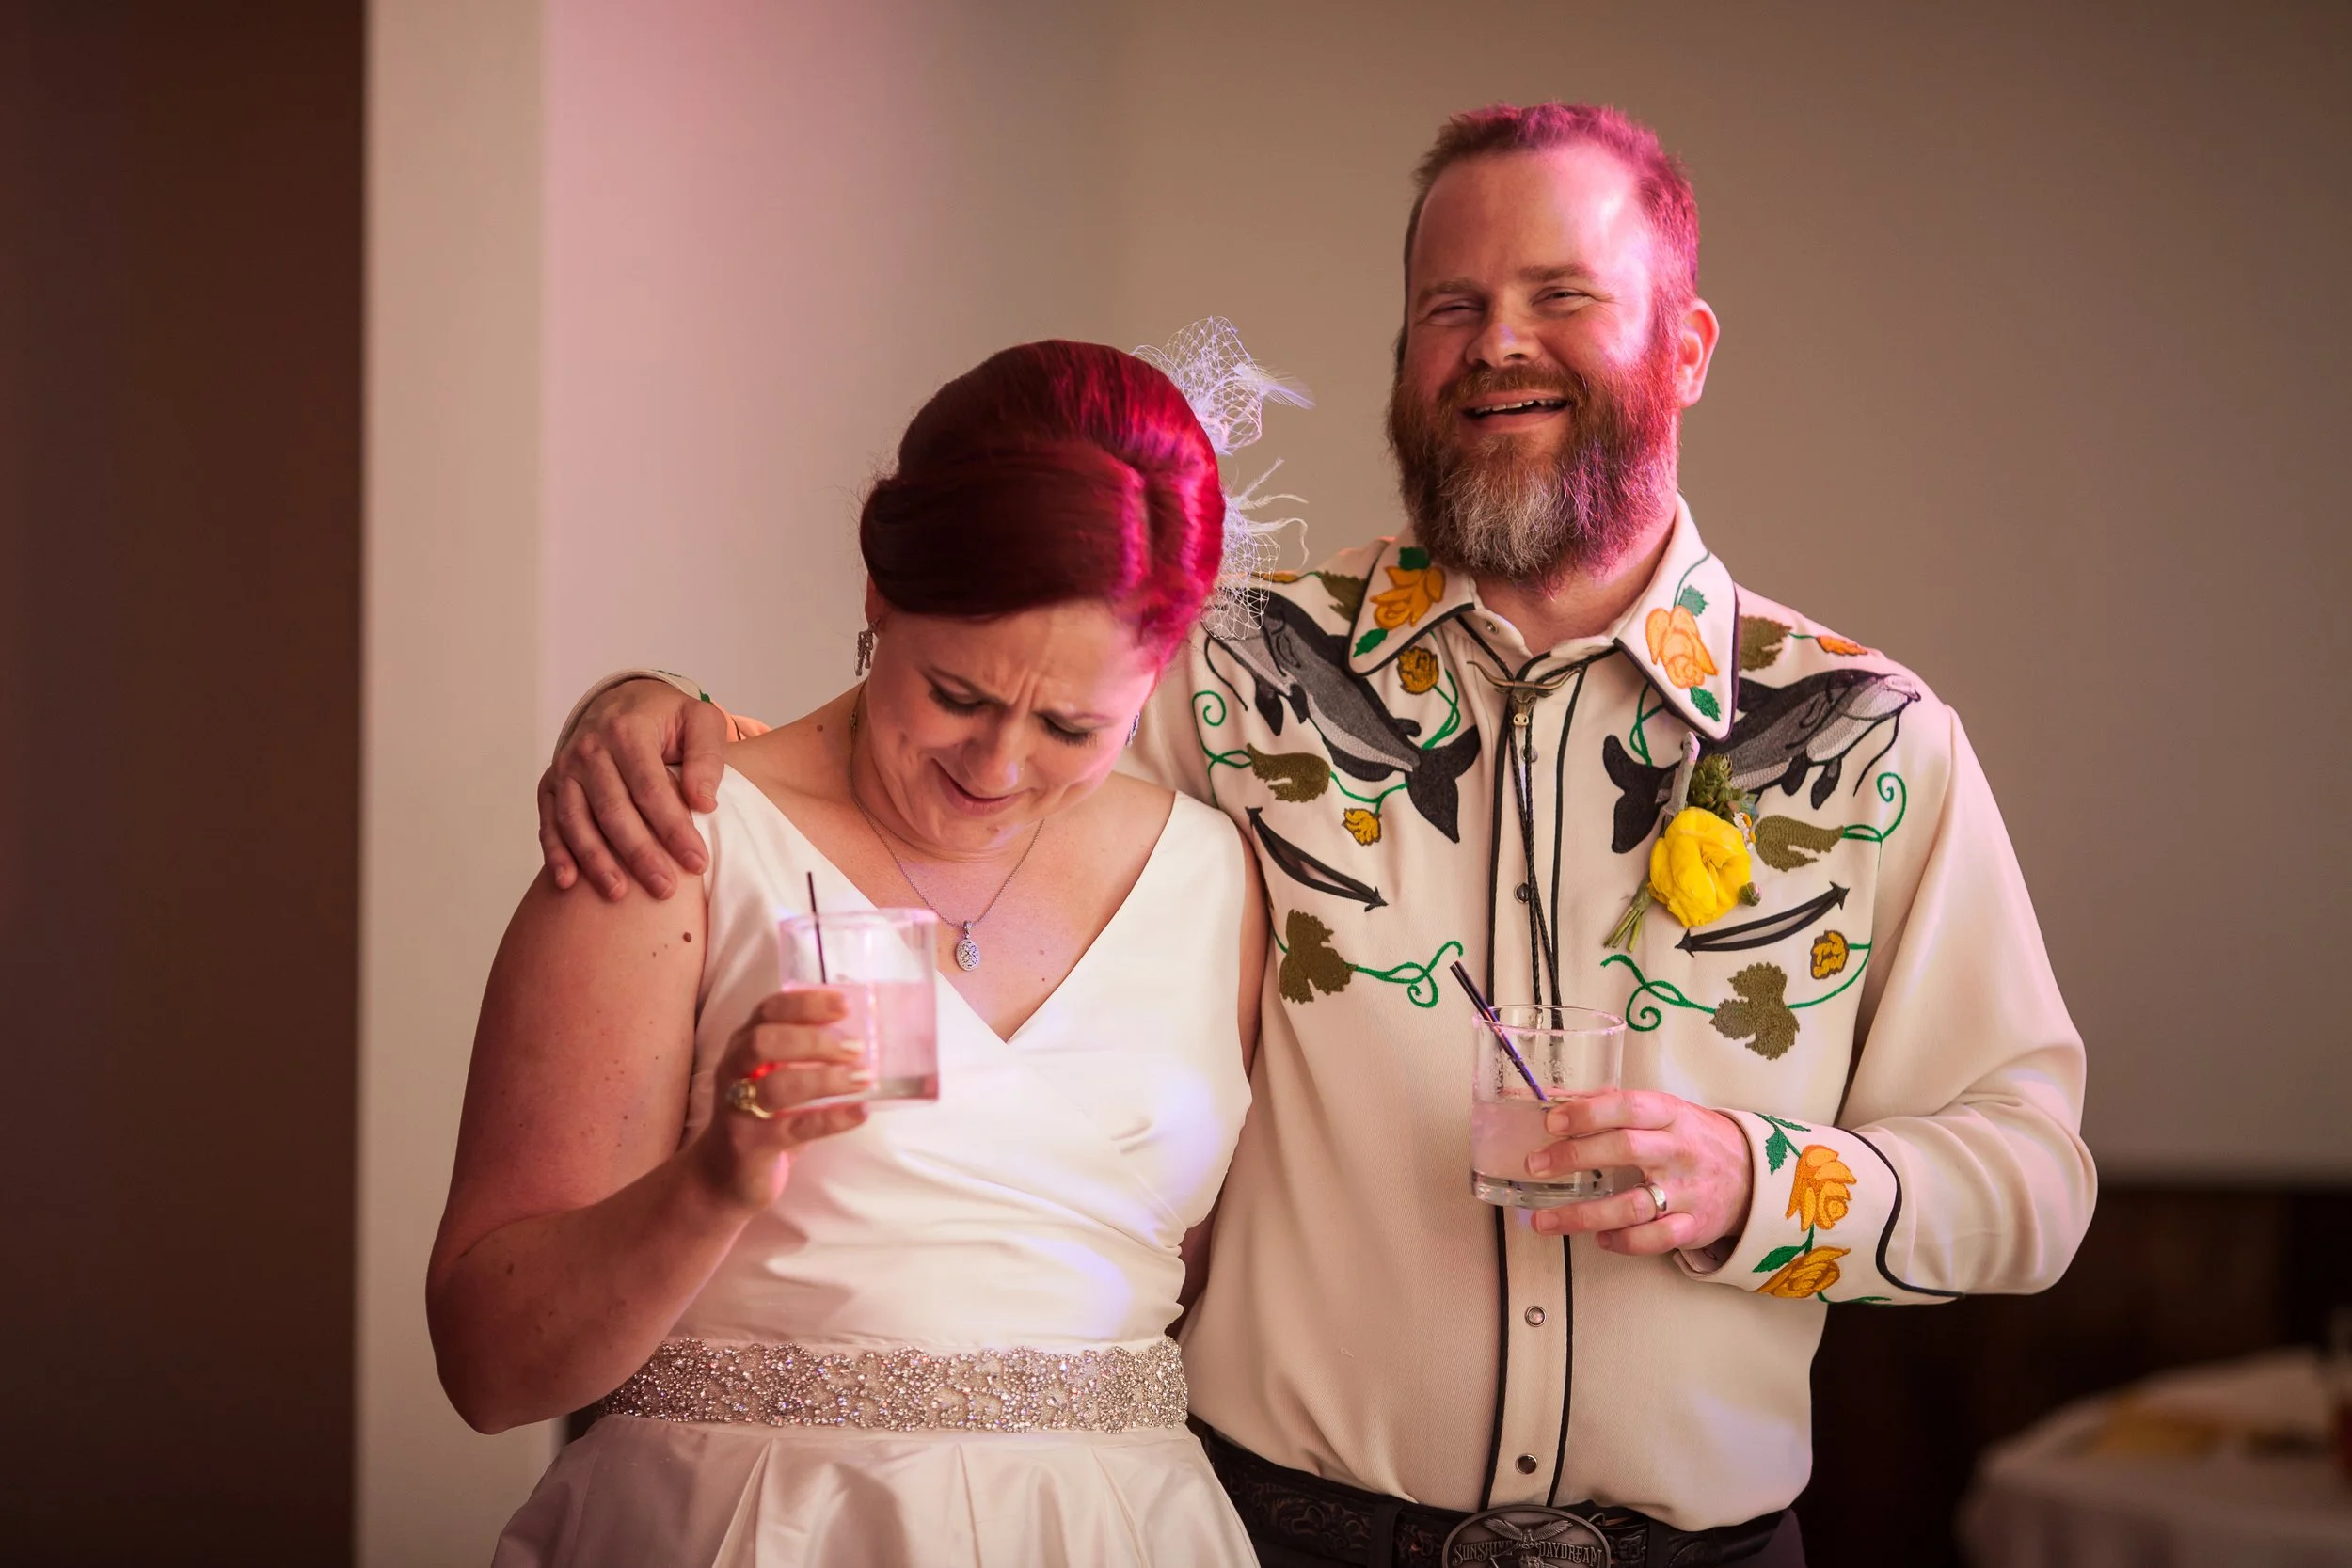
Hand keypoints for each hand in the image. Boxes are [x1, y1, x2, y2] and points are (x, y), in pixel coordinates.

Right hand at [539, 679, 729, 899]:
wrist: (621, 700)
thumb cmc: (667, 717)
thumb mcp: (699, 720)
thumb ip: (707, 757)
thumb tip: (704, 803)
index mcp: (628, 731)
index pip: (651, 789)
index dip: (674, 828)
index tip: (697, 862)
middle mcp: (589, 749)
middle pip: (613, 810)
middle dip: (639, 854)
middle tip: (664, 889)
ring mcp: (565, 768)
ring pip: (576, 820)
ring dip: (596, 860)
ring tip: (619, 894)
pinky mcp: (551, 784)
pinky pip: (550, 822)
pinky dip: (556, 853)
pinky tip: (568, 882)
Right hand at [692, 988, 870, 1210]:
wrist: (721, 1175)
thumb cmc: (760, 1116)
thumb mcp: (773, 1076)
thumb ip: (802, 1054)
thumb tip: (860, 1036)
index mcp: (742, 1046)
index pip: (769, 1010)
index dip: (805, 1003)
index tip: (844, 1005)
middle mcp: (734, 1071)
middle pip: (764, 1041)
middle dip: (813, 1040)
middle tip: (855, 1048)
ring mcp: (737, 1110)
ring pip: (778, 1086)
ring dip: (825, 1079)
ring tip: (863, 1078)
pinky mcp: (751, 1145)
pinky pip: (796, 1128)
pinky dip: (833, 1118)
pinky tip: (861, 1112)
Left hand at [1526, 1090, 1751, 1255]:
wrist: (1753, 1177)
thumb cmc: (1693, 1139)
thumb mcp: (1663, 1112)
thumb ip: (1612, 1106)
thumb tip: (1552, 1097)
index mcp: (1671, 1115)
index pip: (1628, 1106)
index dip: (1587, 1113)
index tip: (1551, 1122)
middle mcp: (1679, 1151)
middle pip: (1624, 1150)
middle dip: (1573, 1158)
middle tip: (1534, 1166)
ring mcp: (1687, 1192)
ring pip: (1631, 1206)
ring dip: (1582, 1215)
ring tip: (1543, 1220)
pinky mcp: (1693, 1227)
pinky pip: (1654, 1240)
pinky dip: (1623, 1242)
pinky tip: (1600, 1239)